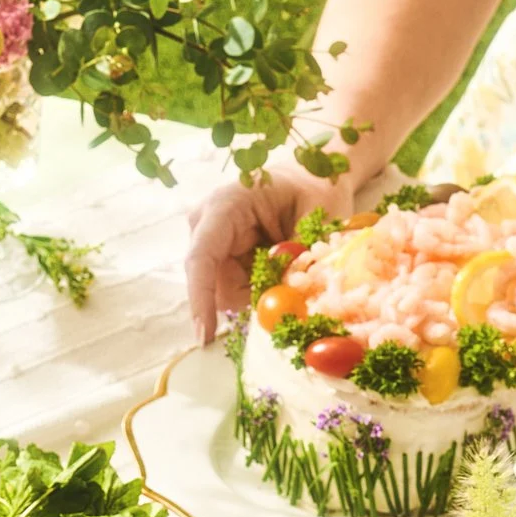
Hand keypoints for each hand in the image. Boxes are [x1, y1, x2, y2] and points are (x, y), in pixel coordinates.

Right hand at [185, 164, 352, 342]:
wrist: (307, 180)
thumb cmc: (311, 189)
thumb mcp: (314, 217)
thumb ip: (298, 256)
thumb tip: (285, 299)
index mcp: (225, 205)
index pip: (201, 257)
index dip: (201, 298)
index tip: (205, 336)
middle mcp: (206, 225)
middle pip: (214, 285)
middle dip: (247, 302)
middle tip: (289, 297)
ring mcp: (211, 245)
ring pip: (225, 296)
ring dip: (257, 298)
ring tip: (288, 273)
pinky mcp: (220, 262)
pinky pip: (235, 294)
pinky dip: (258, 296)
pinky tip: (276, 276)